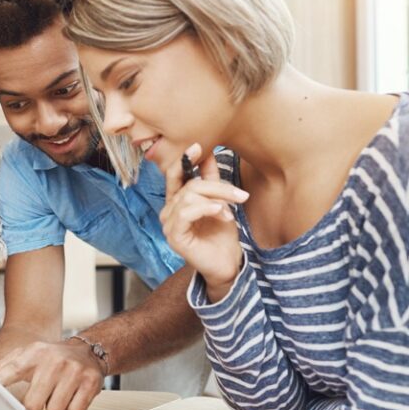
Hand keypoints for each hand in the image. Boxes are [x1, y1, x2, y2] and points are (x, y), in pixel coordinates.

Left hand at [0, 340, 102, 409]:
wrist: (88, 350)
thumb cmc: (53, 357)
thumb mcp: (28, 354)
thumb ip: (4, 366)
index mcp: (35, 353)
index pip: (12, 370)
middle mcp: (54, 361)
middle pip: (33, 403)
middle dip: (37, 403)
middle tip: (43, 392)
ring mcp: (74, 371)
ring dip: (55, 406)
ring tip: (59, 391)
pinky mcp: (90, 383)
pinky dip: (71, 408)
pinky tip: (71, 395)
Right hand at [160, 143, 248, 301]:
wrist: (227, 263)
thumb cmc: (221, 235)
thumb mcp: (219, 202)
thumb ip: (211, 180)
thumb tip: (209, 153)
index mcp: (176, 201)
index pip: (174, 176)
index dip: (184, 160)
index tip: (198, 146)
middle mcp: (168, 211)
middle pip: (188, 185)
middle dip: (216, 186)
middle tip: (240, 194)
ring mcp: (168, 224)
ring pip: (189, 197)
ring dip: (216, 199)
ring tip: (231, 210)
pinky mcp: (174, 237)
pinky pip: (187, 213)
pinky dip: (206, 208)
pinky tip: (221, 212)